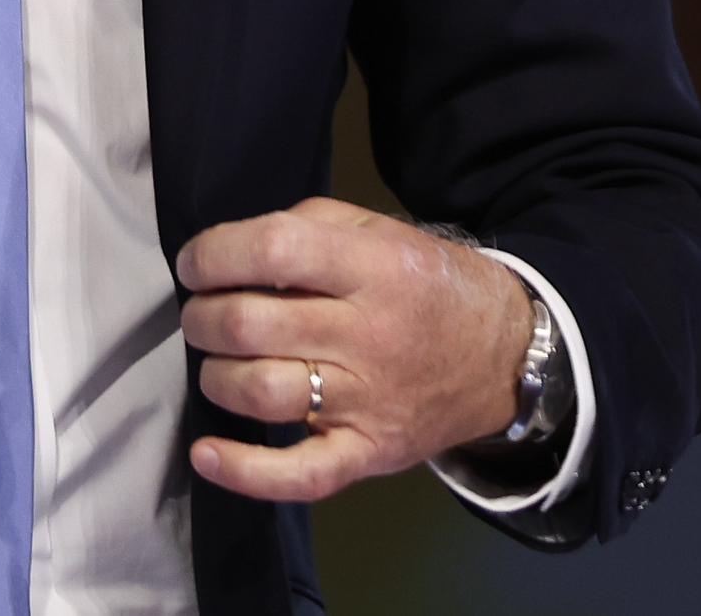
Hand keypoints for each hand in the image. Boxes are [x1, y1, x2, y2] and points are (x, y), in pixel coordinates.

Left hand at [176, 198, 532, 502]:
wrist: (506, 357)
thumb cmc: (427, 286)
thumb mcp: (378, 232)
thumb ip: (305, 227)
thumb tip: (230, 252)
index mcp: (374, 269)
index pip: (272, 250)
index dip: (214, 254)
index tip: (194, 263)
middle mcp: (370, 336)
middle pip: (251, 325)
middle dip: (203, 316)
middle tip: (203, 312)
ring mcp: (369, 402)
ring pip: (262, 391)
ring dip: (215, 374)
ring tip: (218, 360)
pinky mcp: (370, 453)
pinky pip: (303, 474)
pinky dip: (246, 471)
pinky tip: (206, 454)